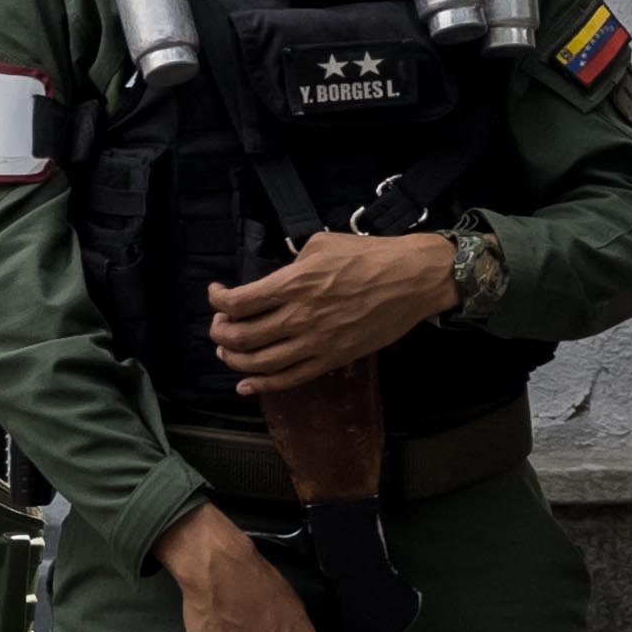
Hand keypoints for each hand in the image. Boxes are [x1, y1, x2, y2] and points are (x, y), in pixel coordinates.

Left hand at [209, 227, 461, 390]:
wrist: (414, 279)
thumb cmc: (368, 255)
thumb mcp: (320, 245)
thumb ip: (290, 266)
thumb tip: (273, 280)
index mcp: (293, 284)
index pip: (236, 303)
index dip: (217, 301)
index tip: (217, 294)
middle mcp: (300, 317)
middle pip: (240, 337)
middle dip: (219, 332)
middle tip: (221, 324)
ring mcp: (317, 342)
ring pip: (259, 363)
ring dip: (234, 360)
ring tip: (227, 352)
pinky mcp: (333, 359)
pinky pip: (291, 379)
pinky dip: (263, 385)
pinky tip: (246, 385)